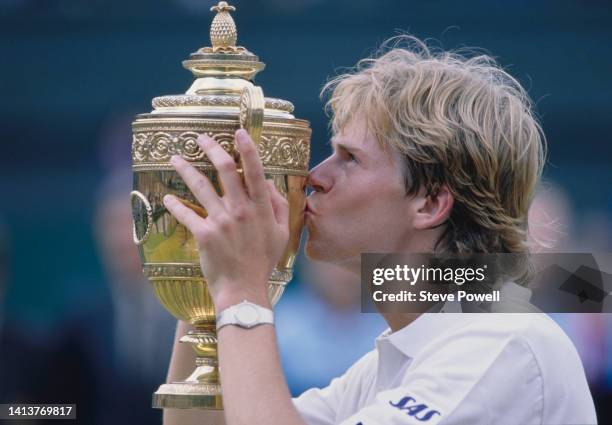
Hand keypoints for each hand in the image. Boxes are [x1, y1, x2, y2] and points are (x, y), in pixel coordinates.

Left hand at [163, 129, 289, 310]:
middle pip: (226, 170)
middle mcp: (241, 210)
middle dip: (212, 149)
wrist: (244, 289)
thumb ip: (278, 206)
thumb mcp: (281, 233)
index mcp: (262, 209)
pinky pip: (186, 214)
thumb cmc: (263, 262)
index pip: (255, 172)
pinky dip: (175, 205)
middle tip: (201, 138)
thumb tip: (270, 184)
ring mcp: (222, 222)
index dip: (247, 149)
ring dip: (186, 169)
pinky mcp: (204, 234)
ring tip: (175, 159)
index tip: (238, 132)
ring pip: (201, 187)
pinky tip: (167, 198)